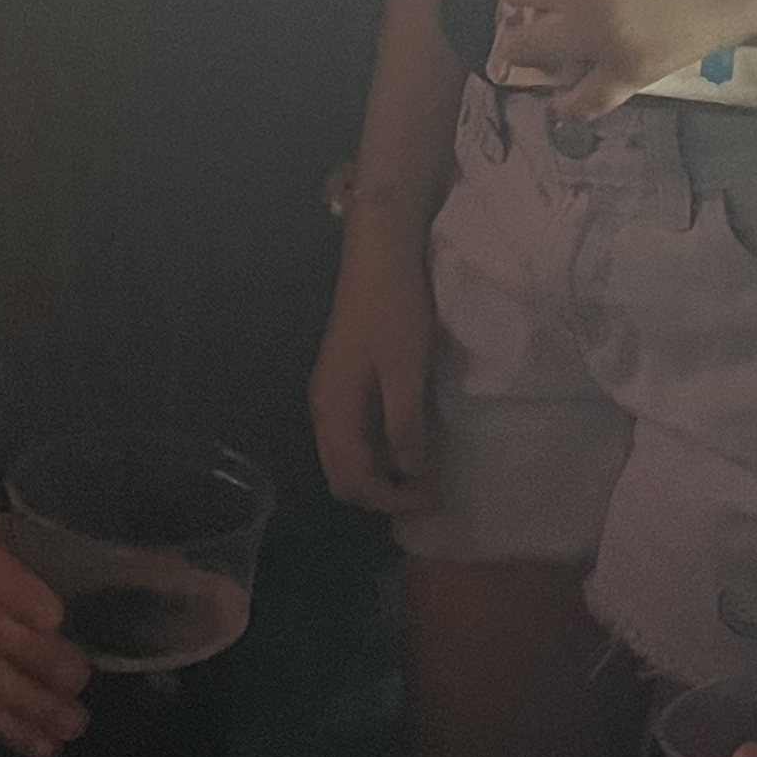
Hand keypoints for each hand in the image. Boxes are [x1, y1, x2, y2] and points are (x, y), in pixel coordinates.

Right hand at [0, 514, 90, 756]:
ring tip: (73, 726)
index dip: (23, 598)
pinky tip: (45, 748)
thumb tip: (154, 567)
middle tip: (81, 680)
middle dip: (38, 661)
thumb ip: (67, 554)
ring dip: (31, 706)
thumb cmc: (6, 548)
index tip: (57, 619)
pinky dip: (13, 731)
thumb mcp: (23, 534)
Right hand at [312, 203, 441, 514]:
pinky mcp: (344, 381)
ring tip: (424, 471)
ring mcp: (331, 394)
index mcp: (334, 410)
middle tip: (428, 490)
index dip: (391, 499)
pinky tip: (409, 440)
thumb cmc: (394, 311)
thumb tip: (411, 474)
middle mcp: (324, 409)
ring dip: (381, 472)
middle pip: (342, 475)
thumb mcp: (406, 372)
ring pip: (347, 456)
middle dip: (383, 493)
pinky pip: (354, 434)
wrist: (379, 257)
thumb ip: (405, 426)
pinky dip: (379, 449)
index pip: (352, 479)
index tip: (433, 497)